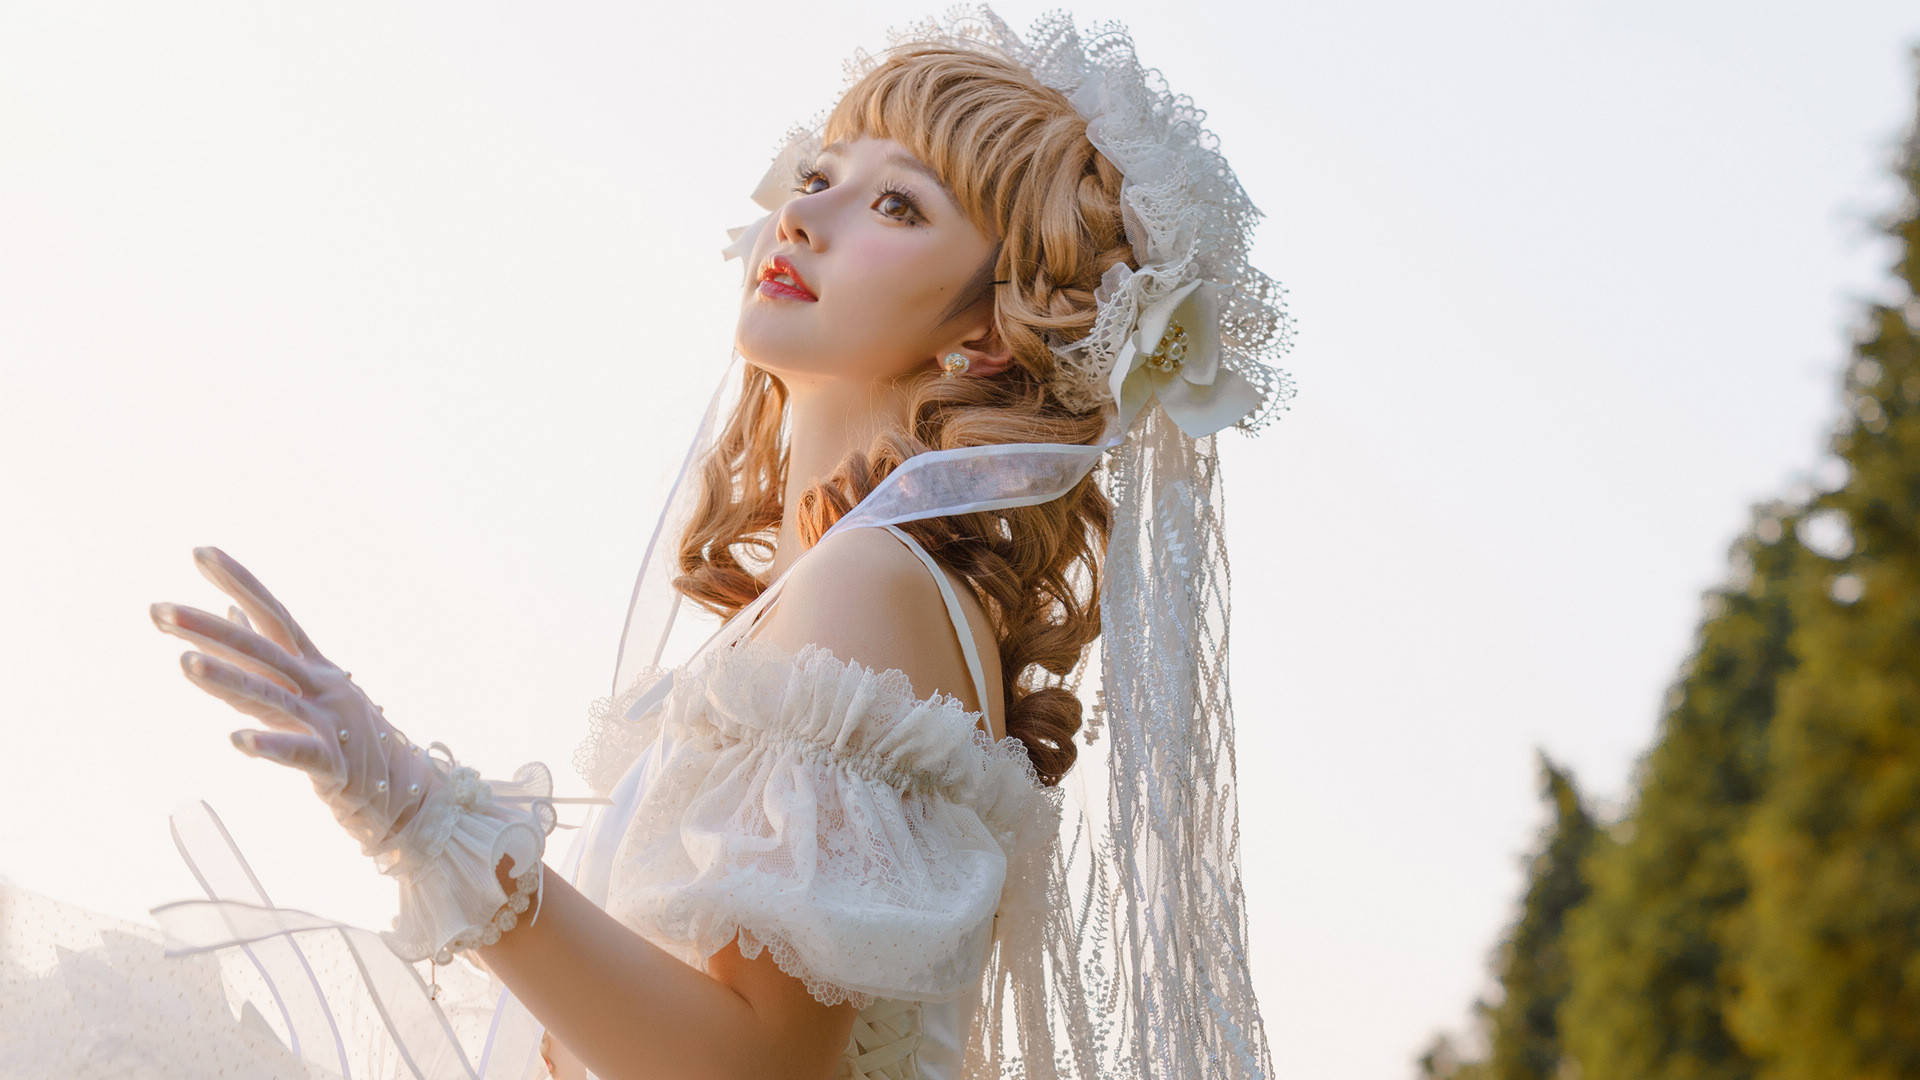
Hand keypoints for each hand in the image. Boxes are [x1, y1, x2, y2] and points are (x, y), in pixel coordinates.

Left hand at [150, 546, 442, 857]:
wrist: (408, 791)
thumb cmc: (352, 738)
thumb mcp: (311, 687)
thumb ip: (268, 651)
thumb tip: (230, 610)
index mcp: (314, 665)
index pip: (273, 614)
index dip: (239, 581)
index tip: (199, 552)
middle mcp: (322, 685)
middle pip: (261, 649)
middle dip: (206, 629)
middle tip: (157, 611)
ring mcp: (329, 722)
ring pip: (272, 696)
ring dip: (228, 678)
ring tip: (183, 663)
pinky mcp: (334, 765)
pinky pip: (299, 753)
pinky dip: (270, 746)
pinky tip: (236, 740)